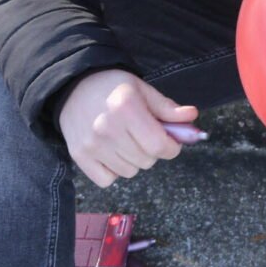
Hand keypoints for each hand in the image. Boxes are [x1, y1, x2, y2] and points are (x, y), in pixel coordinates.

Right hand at [58, 69, 198, 187]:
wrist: (73, 86)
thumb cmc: (112, 87)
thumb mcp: (142, 89)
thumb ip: (167, 108)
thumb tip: (192, 117)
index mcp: (127, 108)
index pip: (159, 145)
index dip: (172, 148)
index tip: (172, 143)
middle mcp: (107, 128)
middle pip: (146, 161)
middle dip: (153, 151)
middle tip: (144, 136)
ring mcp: (91, 145)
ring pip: (129, 171)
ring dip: (134, 161)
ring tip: (126, 141)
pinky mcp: (79, 156)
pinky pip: (107, 180)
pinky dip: (114, 170)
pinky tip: (112, 152)